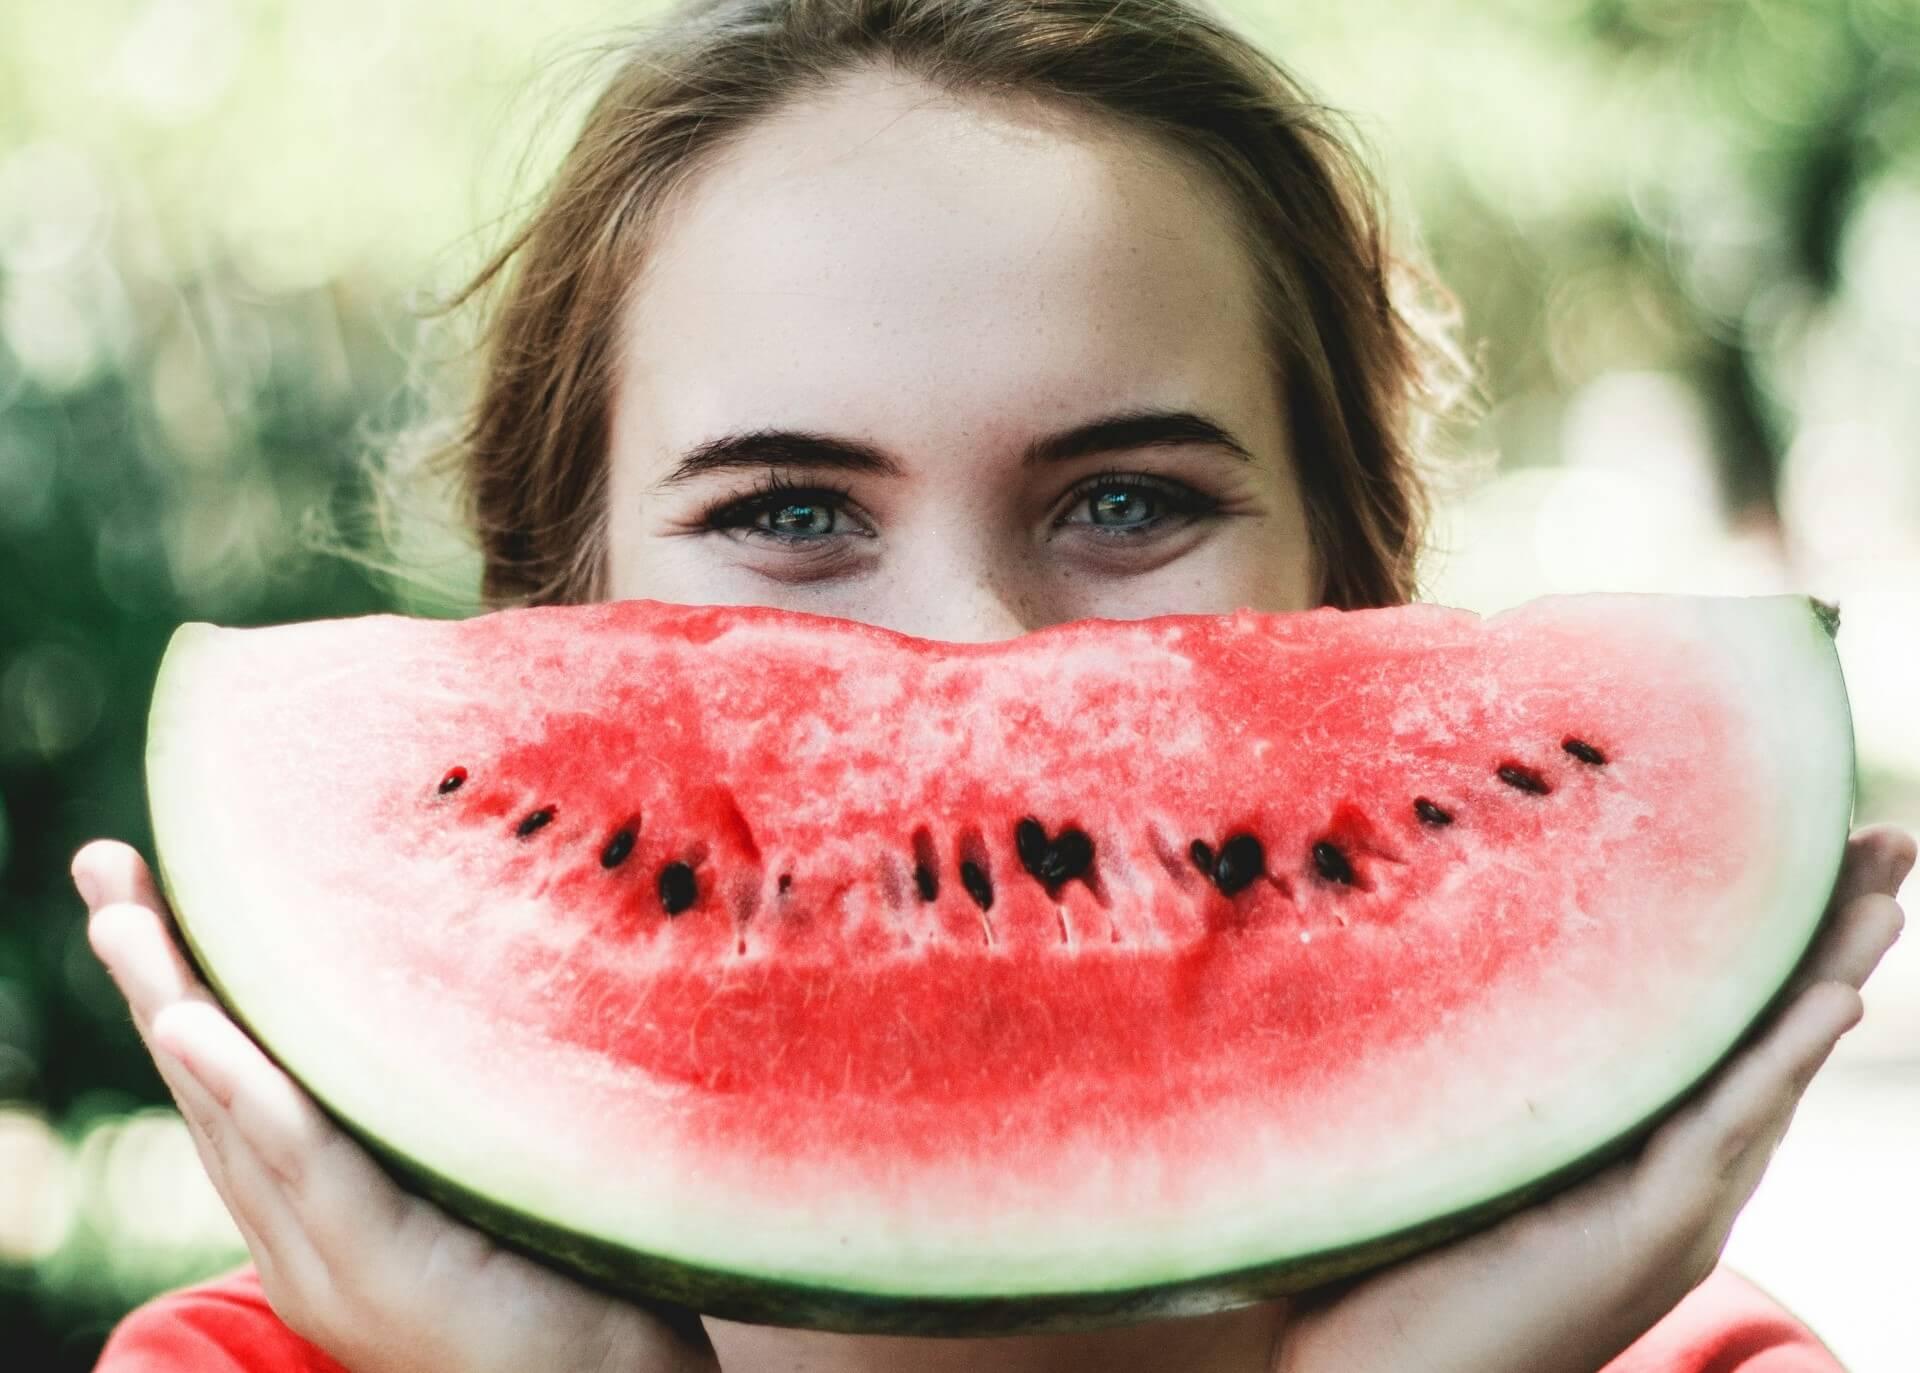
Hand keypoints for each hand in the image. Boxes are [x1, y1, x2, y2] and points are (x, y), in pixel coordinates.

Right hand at [72, 839, 719, 1372]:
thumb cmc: (560, 1269)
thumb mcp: (469, 1162)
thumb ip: (431, 1096)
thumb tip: (450, 967)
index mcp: (314, 1205)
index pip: (233, 1078)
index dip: (182, 983)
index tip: (145, 883)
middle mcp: (299, 1230)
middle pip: (209, 1083)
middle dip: (151, 973)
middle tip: (106, 864)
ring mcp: (328, 1255)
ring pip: (234, 1114)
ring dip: (172, 1008)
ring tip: (121, 917)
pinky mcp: (380, 1269)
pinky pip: (306, 1166)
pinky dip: (247, 1093)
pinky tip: (193, 1027)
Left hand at [1269, 823, 1912, 1372]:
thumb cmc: (1386, 1263)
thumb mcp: (1454, 1137)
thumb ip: (1485, 1065)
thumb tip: (1441, 939)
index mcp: (1635, 1152)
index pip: (1725, 1030)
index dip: (1776, 945)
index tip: (1815, 847)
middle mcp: (1674, 1181)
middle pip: (1771, 1038)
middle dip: (1836, 938)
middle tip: (1889, 842)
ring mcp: (1673, 1212)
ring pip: (1770, 1073)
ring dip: (1833, 976)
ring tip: (1888, 894)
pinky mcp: (1647, 1235)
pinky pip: (1726, 1131)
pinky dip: (1780, 1059)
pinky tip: (1833, 996)